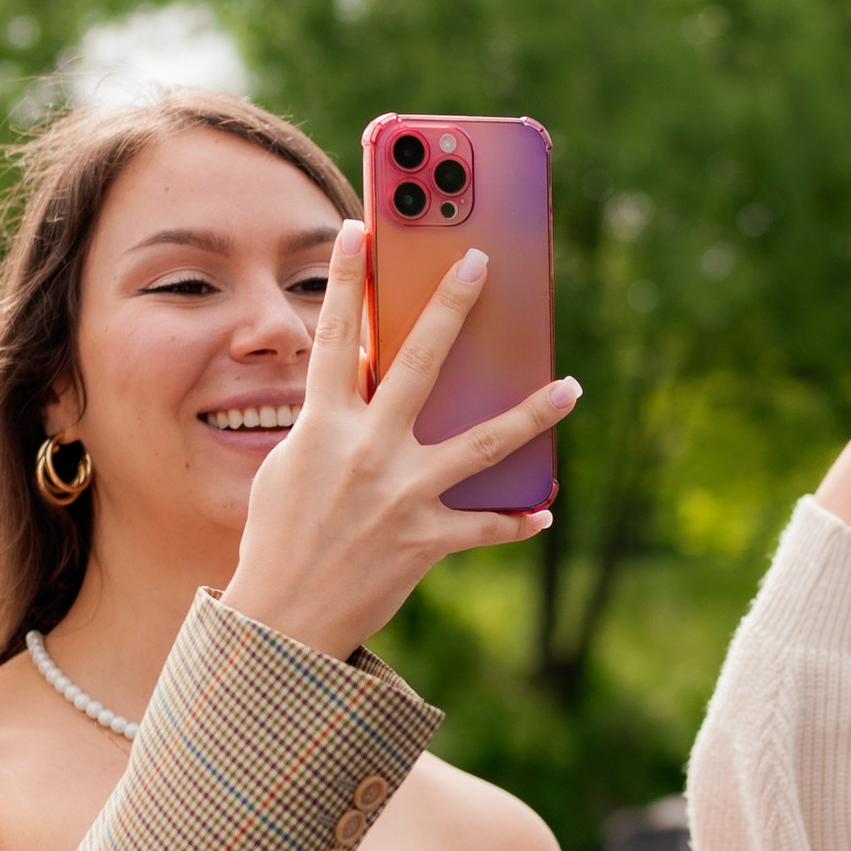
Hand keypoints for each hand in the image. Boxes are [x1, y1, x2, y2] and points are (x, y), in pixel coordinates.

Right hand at [222, 222, 578, 660]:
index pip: (332, 338)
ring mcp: (403, 495)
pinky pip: (486, 525)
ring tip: (571, 387)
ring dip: (531, 413)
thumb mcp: (289, 468)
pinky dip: (517, 521)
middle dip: (451, 307)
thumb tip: (365, 385)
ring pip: (483, 442)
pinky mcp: (427, 539)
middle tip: (480, 262)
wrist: (283, 620)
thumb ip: (327, 425)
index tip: (358, 230)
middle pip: (420, 363)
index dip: (342, 280)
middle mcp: (367, 452)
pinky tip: (543, 513)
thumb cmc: (279, 539)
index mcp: (322, 429)